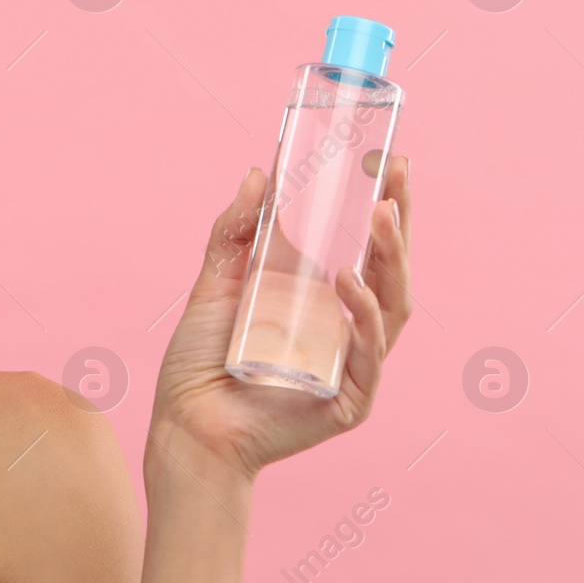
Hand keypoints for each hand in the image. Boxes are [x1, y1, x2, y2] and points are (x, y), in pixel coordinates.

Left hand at [149, 156, 413, 481]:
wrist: (185, 421)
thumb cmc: (201, 359)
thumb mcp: (217, 282)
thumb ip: (235, 231)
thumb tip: (259, 174)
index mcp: (324, 300)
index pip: (368, 247)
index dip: (385, 206)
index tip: (391, 161)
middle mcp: (346, 329)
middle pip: (390, 271)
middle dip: (399, 224)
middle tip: (395, 178)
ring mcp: (352, 365)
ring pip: (391, 308)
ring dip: (390, 260)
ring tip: (381, 218)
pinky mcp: (347, 400)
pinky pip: (367, 356)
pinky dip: (363, 317)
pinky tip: (350, 283)